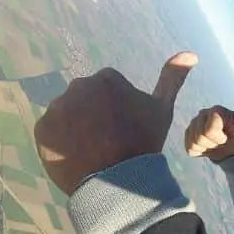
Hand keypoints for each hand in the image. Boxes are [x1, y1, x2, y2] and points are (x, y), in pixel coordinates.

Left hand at [34, 51, 197, 194]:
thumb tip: (190, 53)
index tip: (124, 130)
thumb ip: (172, 79)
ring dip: (75, 130)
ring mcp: (58, 108)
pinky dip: (60, 145)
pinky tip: (77, 158)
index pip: (107, 92)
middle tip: (107, 143)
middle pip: (84, 102)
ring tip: (92, 153)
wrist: (120, 180)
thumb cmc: (144, 143)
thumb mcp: (162, 109)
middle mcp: (78, 86)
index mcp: (106, 79)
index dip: (116, 112)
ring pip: (66, 118)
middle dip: (93, 118)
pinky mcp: (42, 130)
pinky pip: (50, 135)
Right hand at [184, 95, 233, 161]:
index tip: (226, 137)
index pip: (209, 130)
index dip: (218, 138)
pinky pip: (189, 148)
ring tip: (214, 144)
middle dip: (212, 144)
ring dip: (206, 148)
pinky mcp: (188, 134)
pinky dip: (199, 152)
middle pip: (200, 137)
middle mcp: (202, 114)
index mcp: (215, 111)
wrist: (232, 149)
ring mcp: (193, 124)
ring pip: (194, 143)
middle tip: (221, 141)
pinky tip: (207, 146)